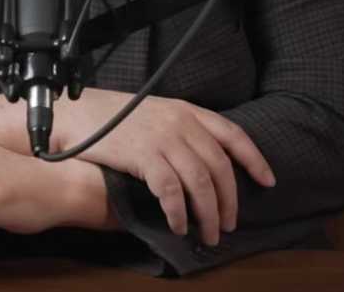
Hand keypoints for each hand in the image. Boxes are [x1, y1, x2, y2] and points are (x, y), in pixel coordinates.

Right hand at [53, 89, 274, 245]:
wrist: (75, 116)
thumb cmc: (110, 117)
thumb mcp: (154, 113)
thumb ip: (180, 130)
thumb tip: (202, 161)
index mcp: (187, 111)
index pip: (233, 134)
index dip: (254, 159)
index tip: (268, 181)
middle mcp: (181, 123)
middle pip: (220, 166)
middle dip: (229, 200)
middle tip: (228, 225)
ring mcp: (163, 139)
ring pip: (200, 182)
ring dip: (208, 213)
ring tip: (208, 234)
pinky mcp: (144, 156)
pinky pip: (171, 191)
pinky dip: (179, 213)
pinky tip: (179, 226)